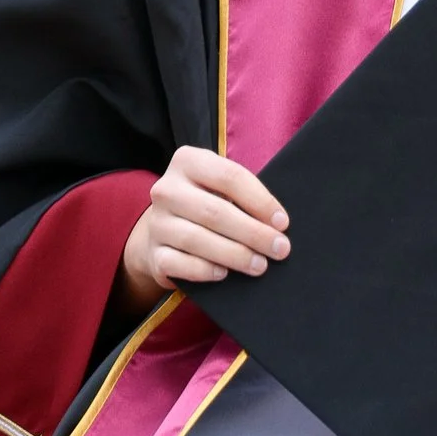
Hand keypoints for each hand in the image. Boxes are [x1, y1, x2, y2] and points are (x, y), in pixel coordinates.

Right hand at [119, 147, 290, 308]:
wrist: (163, 233)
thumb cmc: (206, 205)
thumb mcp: (220, 188)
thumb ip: (243, 196)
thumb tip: (278, 224)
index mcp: (187, 162)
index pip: (229, 177)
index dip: (260, 200)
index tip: (283, 222)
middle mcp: (166, 189)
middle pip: (215, 211)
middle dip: (253, 233)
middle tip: (280, 249)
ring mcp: (157, 222)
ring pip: (197, 239)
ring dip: (235, 255)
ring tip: (260, 265)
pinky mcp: (153, 253)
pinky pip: (179, 264)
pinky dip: (204, 270)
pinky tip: (224, 274)